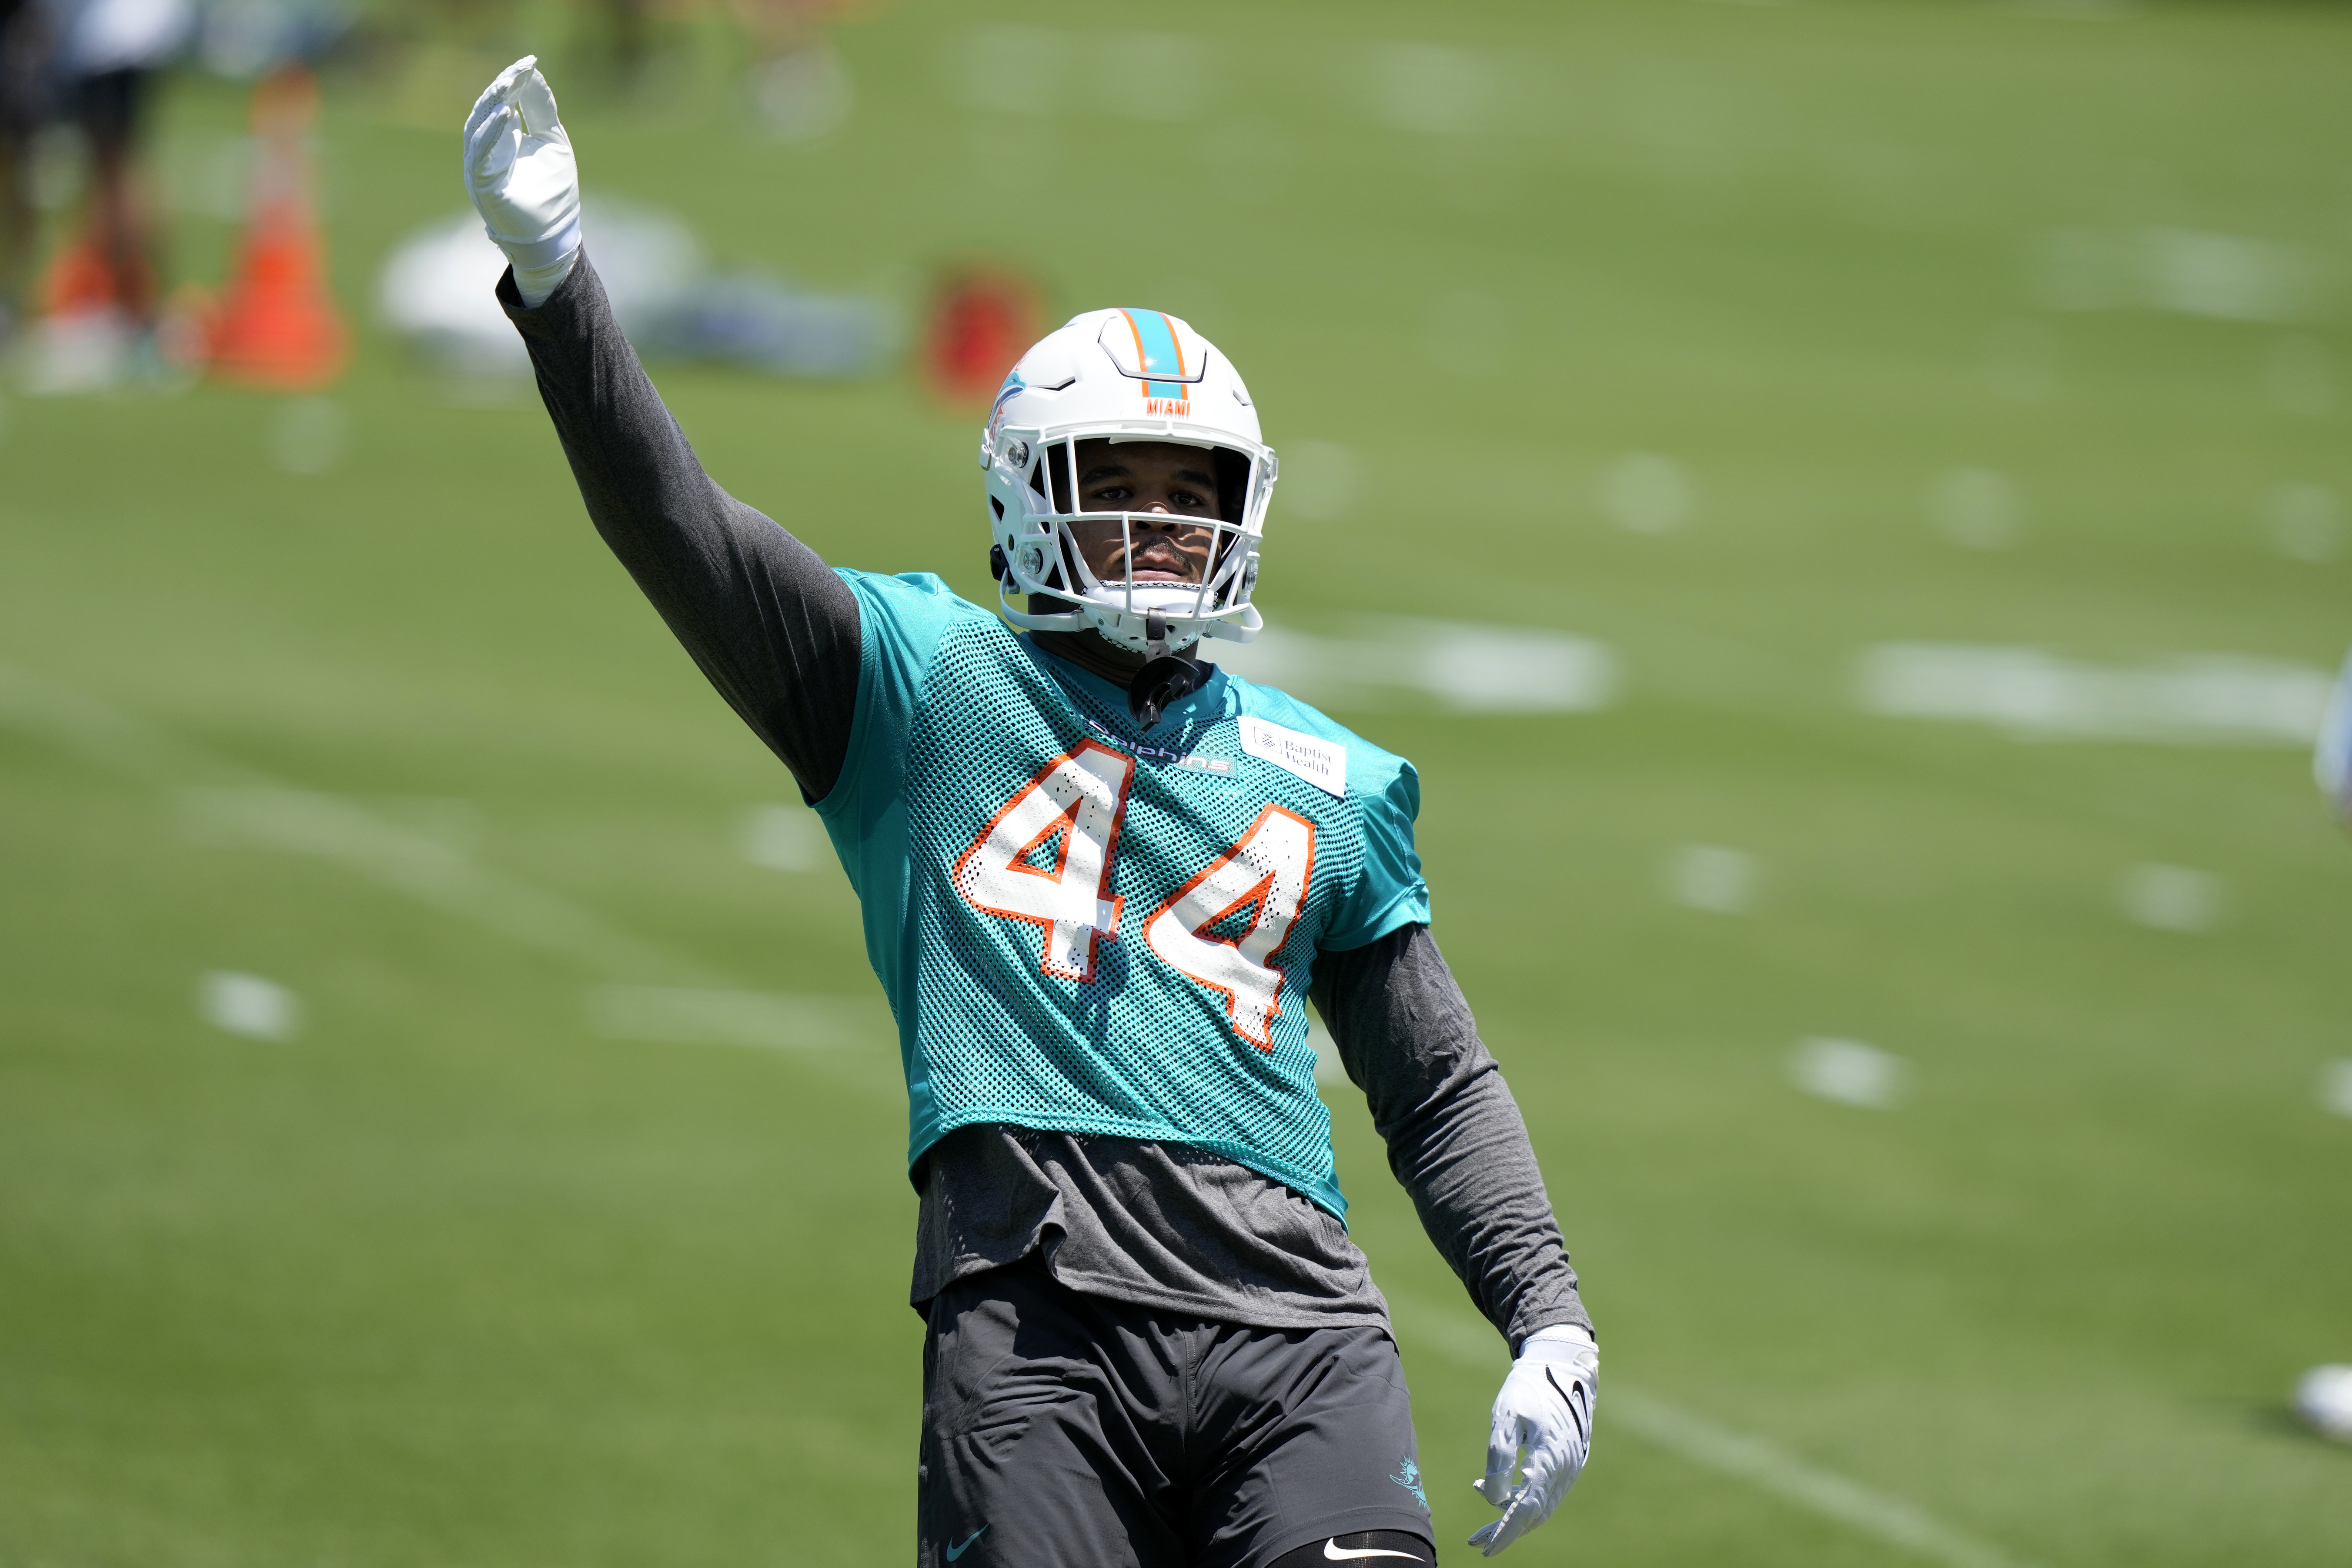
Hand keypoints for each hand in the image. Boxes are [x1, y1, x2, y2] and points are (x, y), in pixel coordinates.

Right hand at [462, 55, 580, 303]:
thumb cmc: (553, 193)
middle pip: (486, 110)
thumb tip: (533, 72)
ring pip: (477, 127)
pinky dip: (491, 134)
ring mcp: (481, 167)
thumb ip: (541, 110)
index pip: (501, 101)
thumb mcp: (554, 142)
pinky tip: (506, 115)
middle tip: (518, 68)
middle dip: (501, 86)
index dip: (512, 80)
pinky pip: (480, 155)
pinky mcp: (483, 185)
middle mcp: (487, 150)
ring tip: (508, 83)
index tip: (530, 62)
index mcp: (503, 139)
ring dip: (492, 103)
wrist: (555, 237)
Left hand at [1468, 1325, 1596, 1556]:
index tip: (1485, 1549)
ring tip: (1480, 1507)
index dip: (1505, 1532)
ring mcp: (1569, 1468)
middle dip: (1505, 1531)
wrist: (1560, 1367)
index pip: (1526, 1509)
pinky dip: (1521, 1498)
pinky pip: (1544, 1492)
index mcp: (1549, 1460)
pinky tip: (1495, 1488)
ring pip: (1540, 1506)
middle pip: (1533, 1514)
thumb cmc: (1529, 1388)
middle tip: (1475, 1542)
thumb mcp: (1507, 1416)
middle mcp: (1564, 1470)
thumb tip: (1492, 1498)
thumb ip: (1500, 1457)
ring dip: (1511, 1515)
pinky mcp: (1567, 1463)